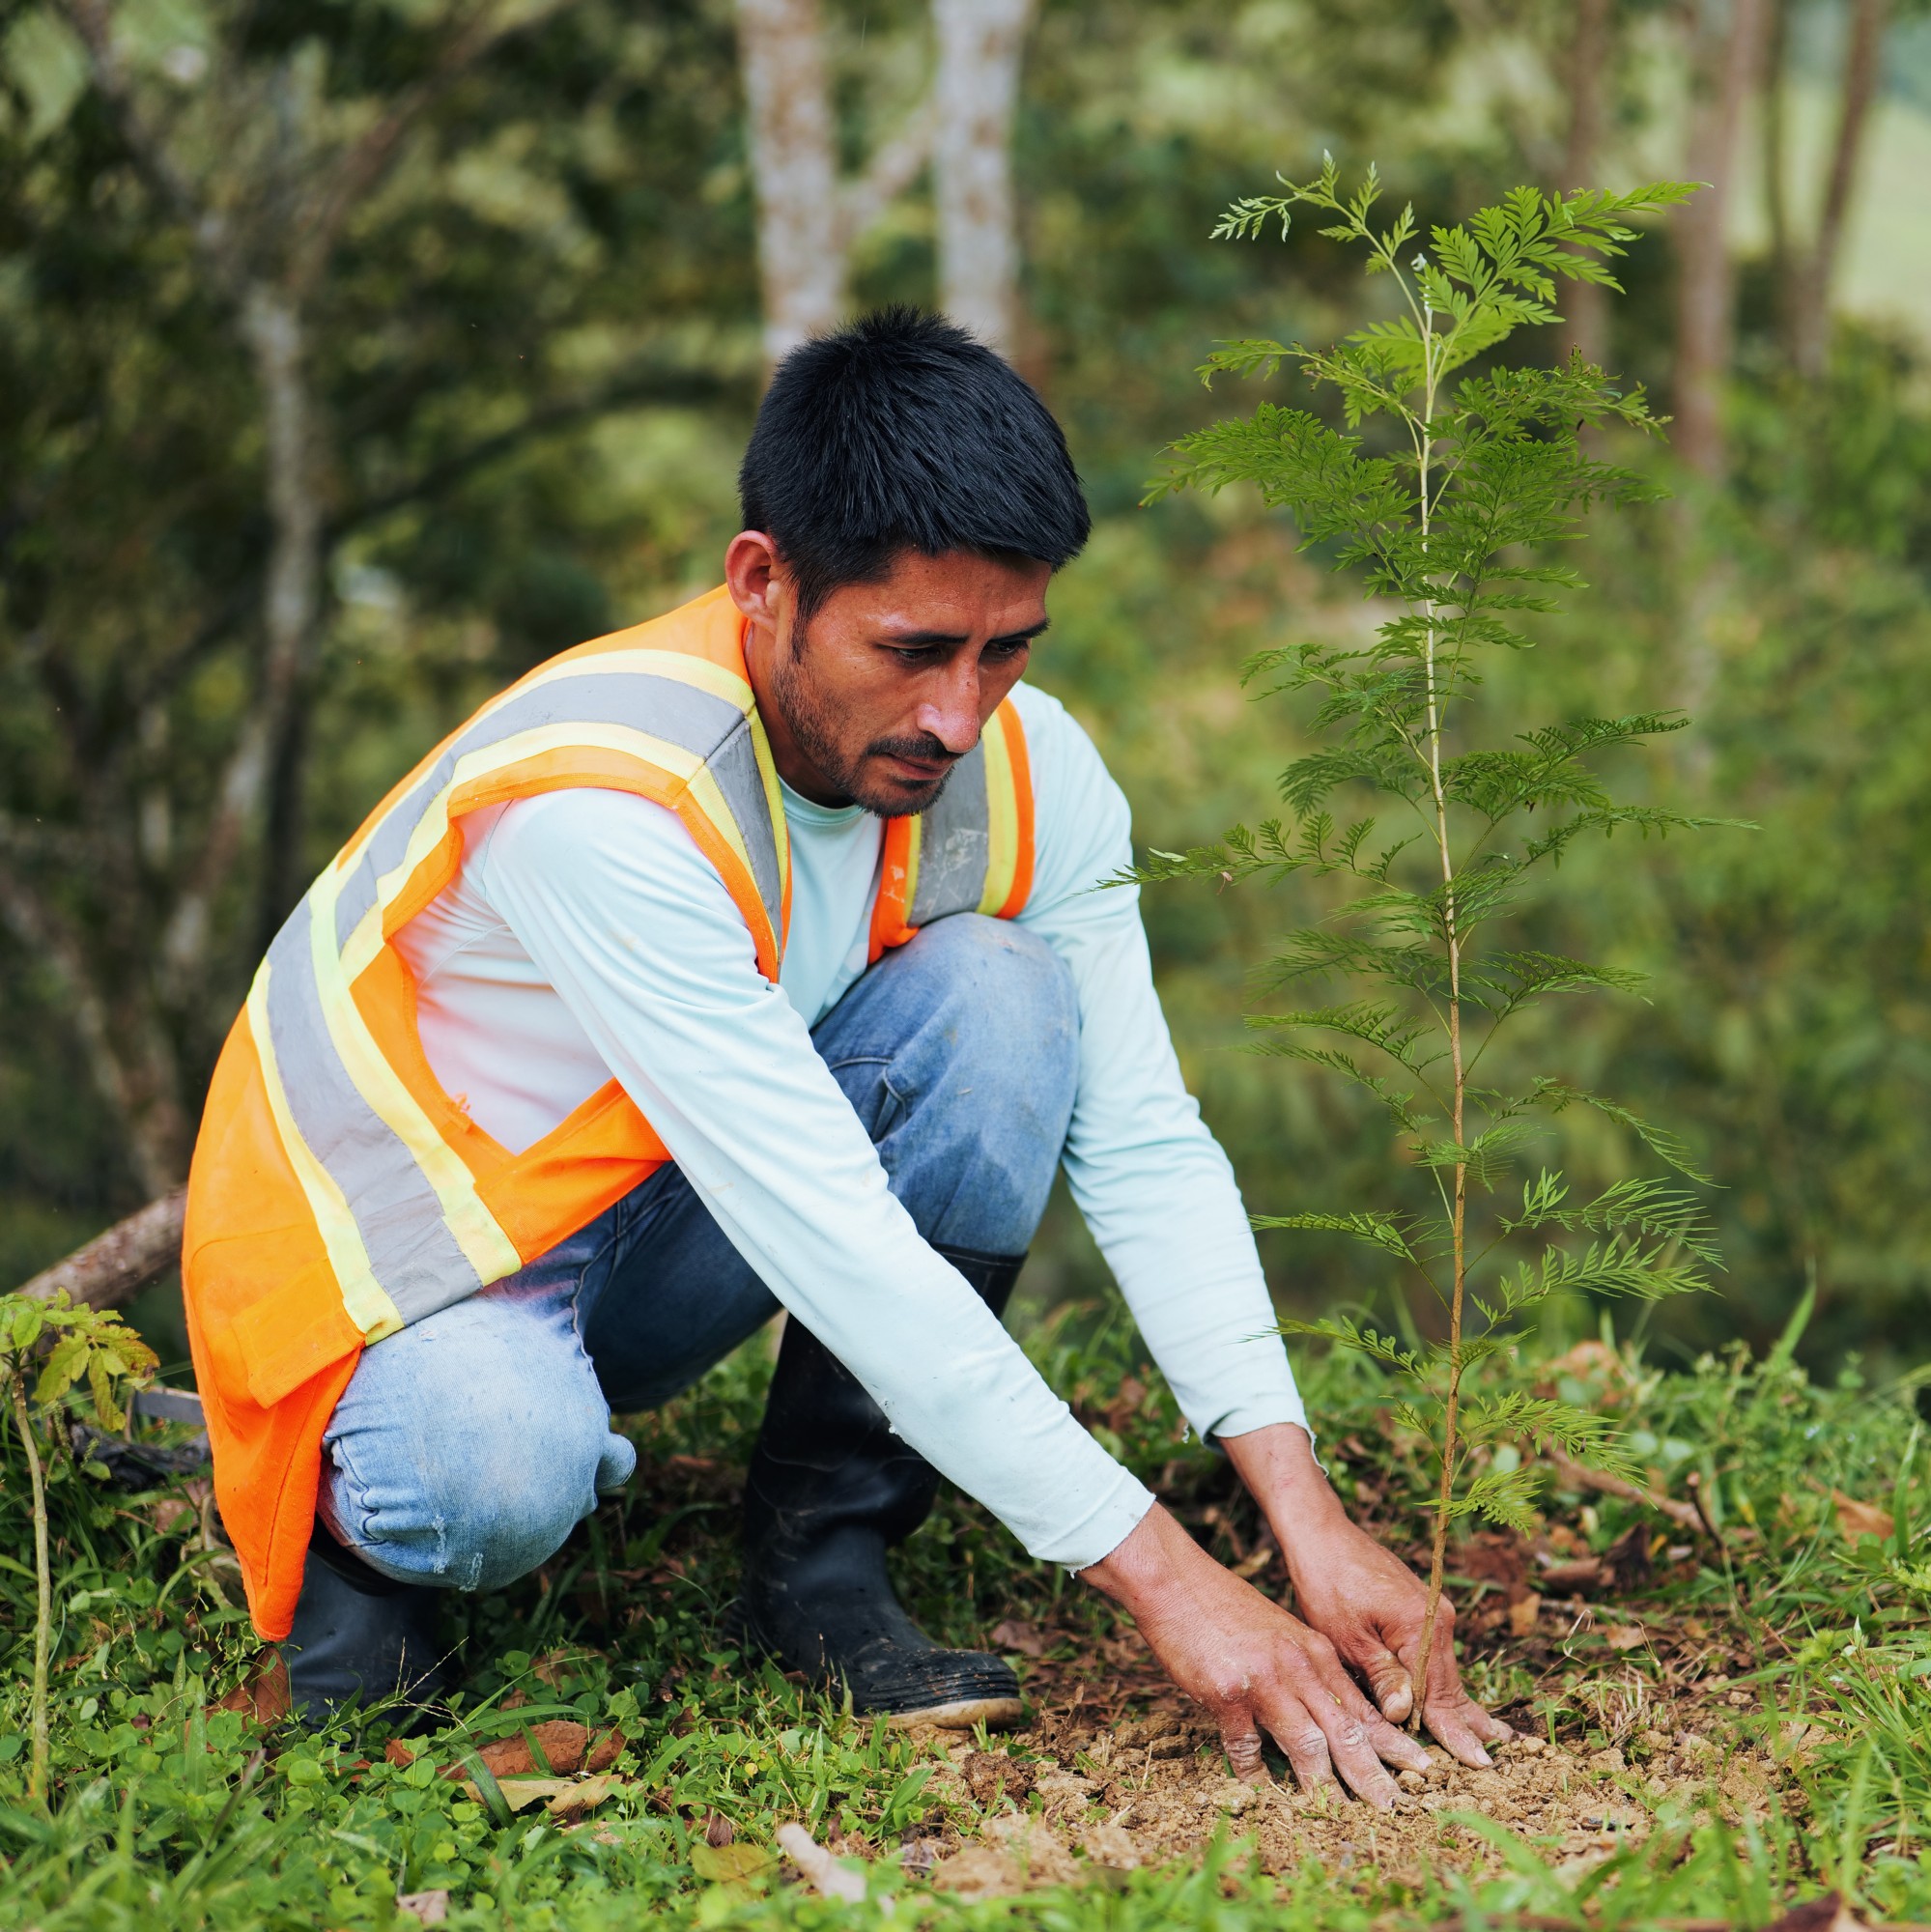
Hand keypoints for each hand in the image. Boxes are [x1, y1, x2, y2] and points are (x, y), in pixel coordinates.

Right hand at [1081, 1501, 1430, 1806]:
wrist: (1177, 1581)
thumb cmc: (1226, 1607)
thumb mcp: (1281, 1632)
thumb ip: (1307, 1670)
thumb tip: (1330, 1717)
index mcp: (1315, 1651)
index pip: (1364, 1706)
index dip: (1393, 1742)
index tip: (1422, 1769)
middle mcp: (1298, 1667)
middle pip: (1345, 1730)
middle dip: (1373, 1774)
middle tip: (1395, 1807)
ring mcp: (1264, 1681)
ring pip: (1306, 1745)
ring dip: (1325, 1787)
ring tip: (1341, 1817)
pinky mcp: (1227, 1694)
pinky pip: (1246, 1748)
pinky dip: (1254, 1775)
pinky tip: (1261, 1795)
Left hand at [1226, 1424, 1512, 1767]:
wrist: (1320, 1533)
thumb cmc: (1326, 1582)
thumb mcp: (1346, 1636)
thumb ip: (1381, 1675)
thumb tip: (1405, 1716)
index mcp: (1423, 1627)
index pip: (1439, 1695)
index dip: (1454, 1734)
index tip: (1477, 1767)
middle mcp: (1438, 1619)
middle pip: (1449, 1684)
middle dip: (1466, 1726)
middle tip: (1493, 1766)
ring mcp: (1432, 1612)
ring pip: (1442, 1671)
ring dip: (1456, 1707)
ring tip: (1491, 1742)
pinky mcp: (1419, 1609)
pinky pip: (1432, 1656)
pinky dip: (1438, 1683)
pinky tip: (1455, 1704)